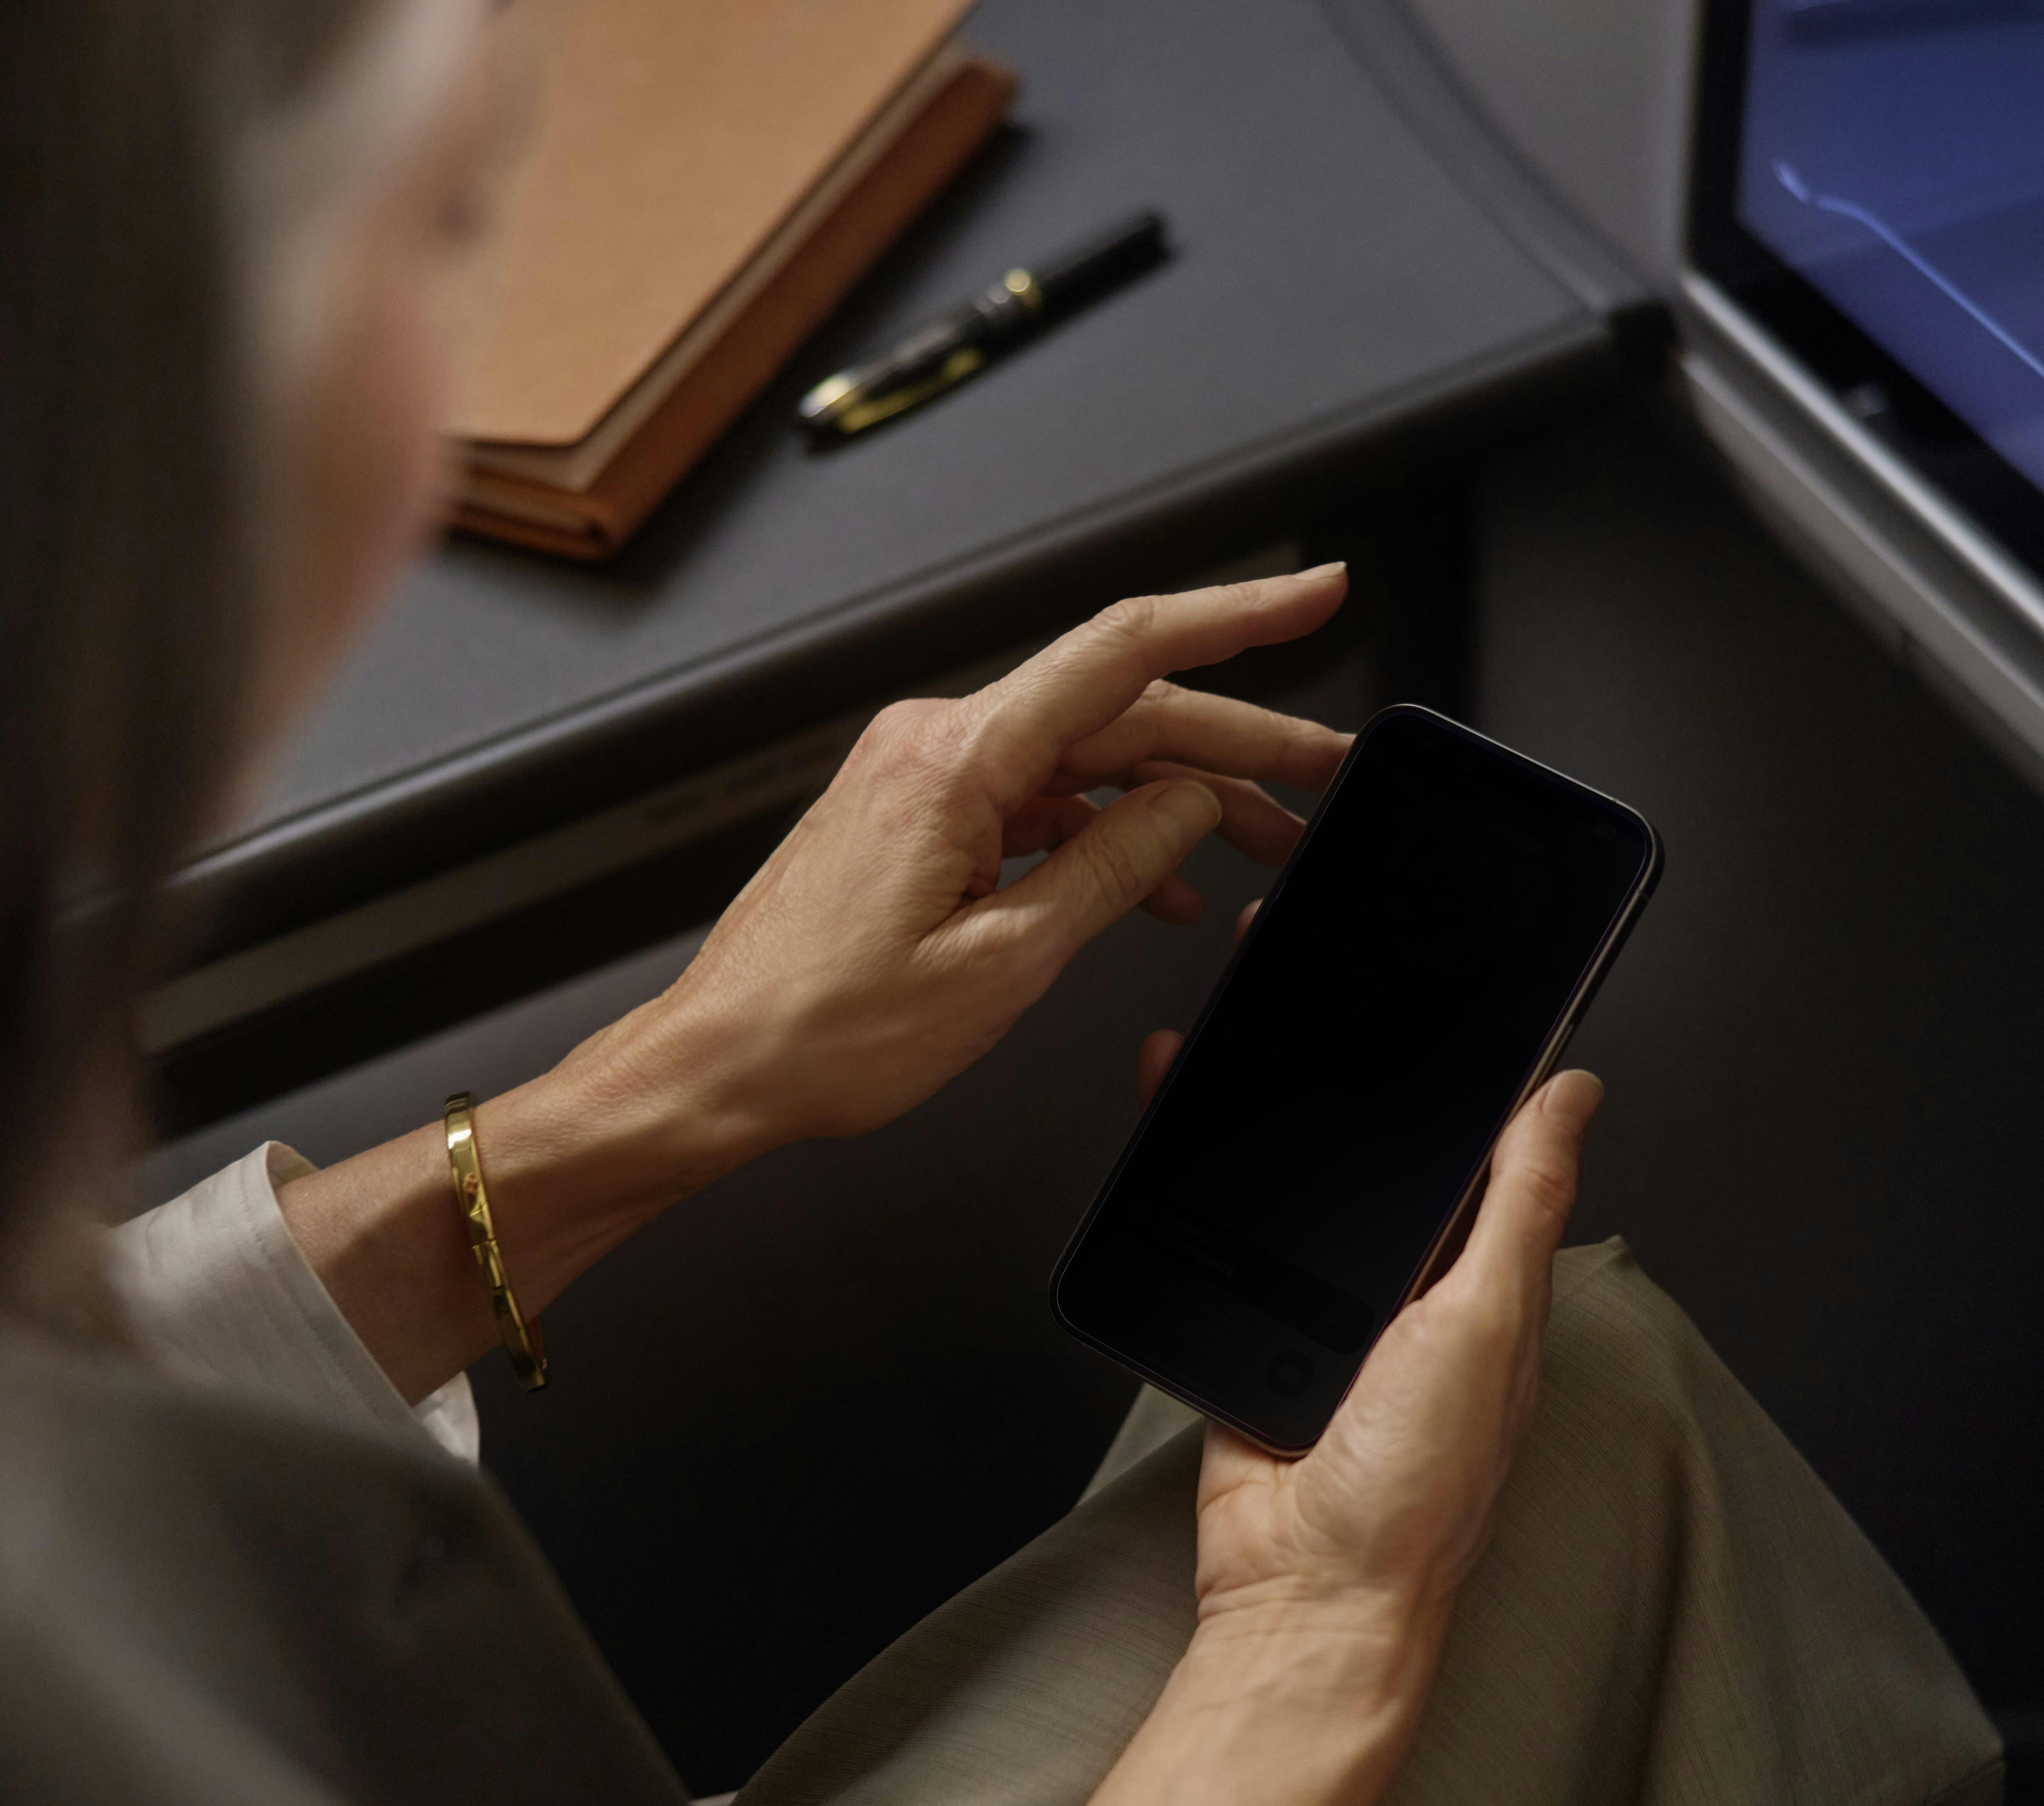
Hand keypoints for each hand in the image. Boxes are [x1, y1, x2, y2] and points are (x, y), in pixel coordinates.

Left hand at [622, 563, 1354, 1150]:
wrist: (717, 1067)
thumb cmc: (826, 1032)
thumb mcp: (1004, 963)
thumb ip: (1109, 870)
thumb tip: (1185, 807)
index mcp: (954, 760)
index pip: (1125, 653)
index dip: (1237, 617)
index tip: (1316, 594)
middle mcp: (935, 743)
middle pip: (1121, 714)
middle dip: (1235, 744)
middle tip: (1326, 770)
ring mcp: (924, 776)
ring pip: (1087, 761)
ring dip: (1179, 800)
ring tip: (1266, 843)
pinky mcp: (918, 815)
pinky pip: (1039, 803)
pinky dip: (1107, 837)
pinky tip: (1165, 890)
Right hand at [1097, 981, 1606, 1805]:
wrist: (1303, 1590)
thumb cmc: (1414, 1491)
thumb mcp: (1486, 1325)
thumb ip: (1524, 1204)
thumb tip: (1575, 1096)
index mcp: (1482, 1282)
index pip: (1483, 1151)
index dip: (1464, 1072)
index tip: (1432, 986)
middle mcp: (1410, 1294)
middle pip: (1380, 1157)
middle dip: (1344, 1075)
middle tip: (1309, 979)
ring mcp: (1327, 1312)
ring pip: (1296, 1187)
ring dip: (1262, 1118)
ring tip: (1232, 1028)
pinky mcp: (1251, 1329)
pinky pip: (1224, 1237)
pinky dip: (1197, 1180)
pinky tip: (1175, 1121)